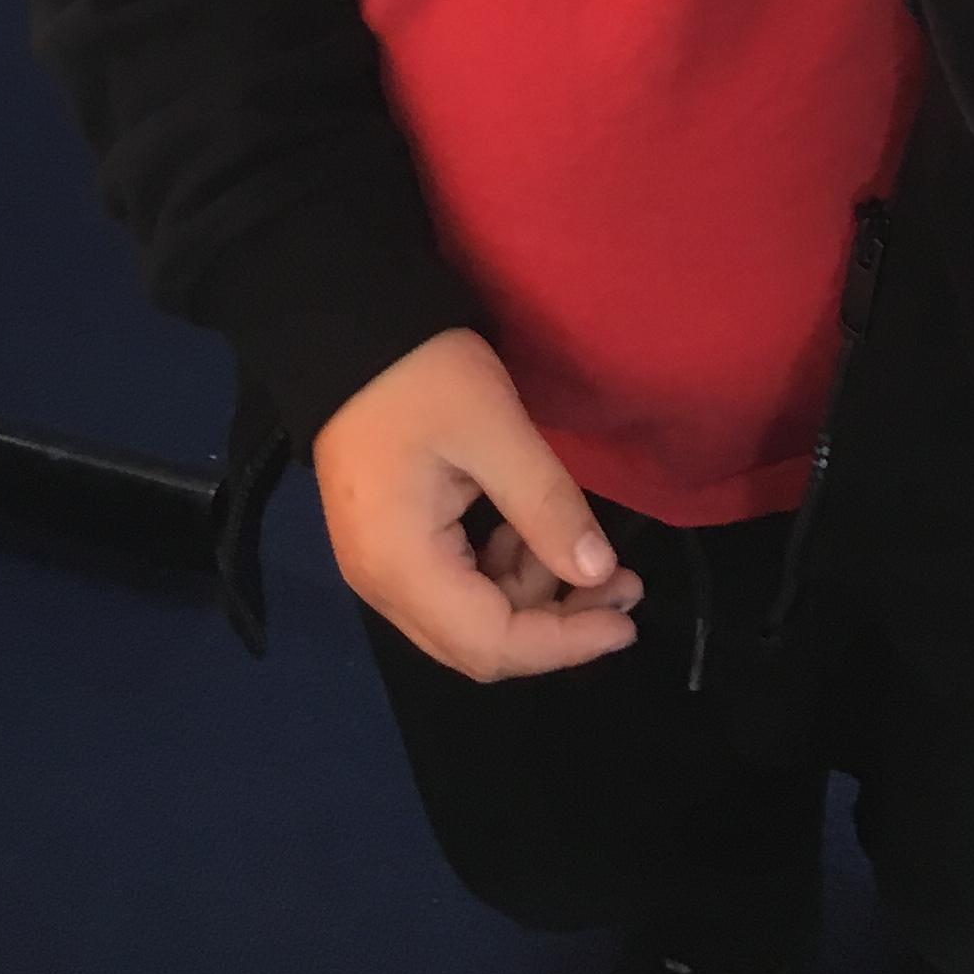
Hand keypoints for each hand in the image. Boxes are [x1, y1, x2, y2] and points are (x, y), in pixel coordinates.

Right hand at [311, 327, 644, 680]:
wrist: (348, 329)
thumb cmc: (423, 375)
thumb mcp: (496, 430)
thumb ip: (547, 506)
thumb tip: (599, 573)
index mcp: (401, 566)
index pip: (491, 643)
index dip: (564, 644)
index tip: (625, 624)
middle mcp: (382, 585)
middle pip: (478, 644)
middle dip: (556, 624)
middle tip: (624, 587)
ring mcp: (380, 566)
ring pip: (468, 617)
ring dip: (534, 595)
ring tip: (590, 553)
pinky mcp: (388, 543)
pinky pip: (452, 585)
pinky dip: (503, 570)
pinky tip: (530, 531)